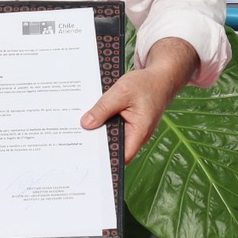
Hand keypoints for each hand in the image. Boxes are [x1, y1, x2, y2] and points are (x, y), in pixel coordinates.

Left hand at [80, 38, 199, 161]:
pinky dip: (104, 123)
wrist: (160, 77)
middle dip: (97, 143)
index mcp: (139, 132)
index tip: (88, 157)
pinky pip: (114, 128)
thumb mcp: (121, 92)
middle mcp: (137, 135)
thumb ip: (103, 109)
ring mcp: (133, 130)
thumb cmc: (147, 84)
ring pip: (112, 137)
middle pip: (114, 147)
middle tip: (77, 138)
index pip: (121, 156)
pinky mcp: (129, 124)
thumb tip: (86, 124)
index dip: (105, 159)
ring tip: (81, 127)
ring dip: (99, 131)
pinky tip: (92, 117)